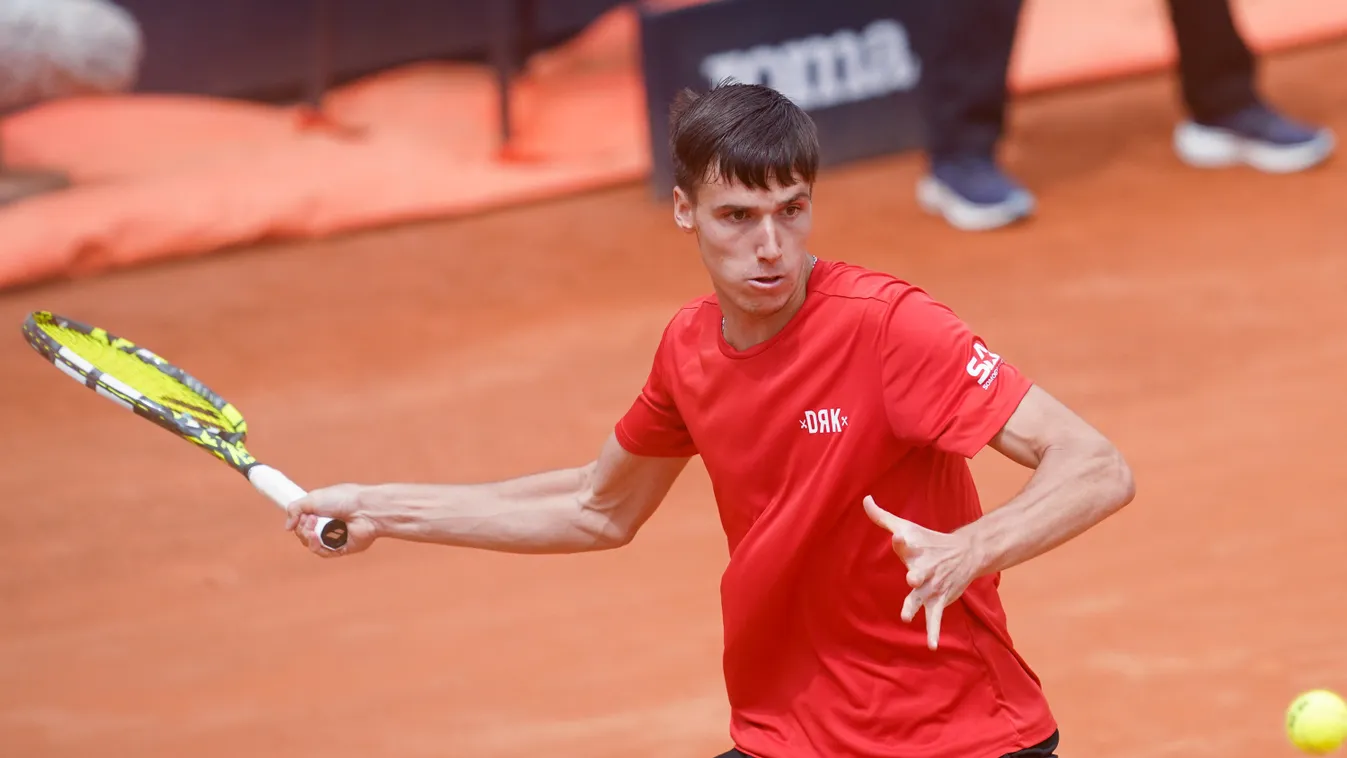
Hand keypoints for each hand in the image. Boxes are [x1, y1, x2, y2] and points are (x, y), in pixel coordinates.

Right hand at [284, 483, 378, 557]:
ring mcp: (334, 537)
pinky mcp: (340, 549)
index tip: (298, 515)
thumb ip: (295, 509)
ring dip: (307, 535)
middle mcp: (328, 524)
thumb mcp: (313, 498)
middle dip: (302, 526)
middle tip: (311, 518)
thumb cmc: (343, 499)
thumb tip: (287, 527)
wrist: (365, 509)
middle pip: (303, 533)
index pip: (302, 520)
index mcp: (323, 510)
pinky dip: (315, 545)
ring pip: (310, 543)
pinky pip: (322, 552)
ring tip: (314, 525)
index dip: (298, 519)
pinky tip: (315, 536)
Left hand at [862, 495, 979, 649]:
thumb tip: (865, 499)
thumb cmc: (928, 539)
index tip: (898, 538)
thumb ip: (882, 517)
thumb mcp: (906, 527)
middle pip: (919, 571)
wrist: (965, 553)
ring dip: (915, 604)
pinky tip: (931, 646)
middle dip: (917, 574)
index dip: (903, 541)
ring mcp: (932, 586)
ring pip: (922, 597)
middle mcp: (925, 568)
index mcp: (916, 548)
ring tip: (905, 616)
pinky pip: (935, 619)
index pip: (907, 543)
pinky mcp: (938, 600)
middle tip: (912, 577)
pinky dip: (933, 632)